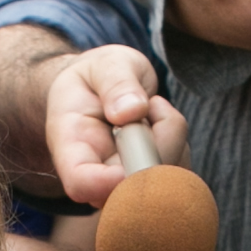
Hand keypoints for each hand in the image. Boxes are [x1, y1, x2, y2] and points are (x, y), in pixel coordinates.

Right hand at [41, 46, 190, 212]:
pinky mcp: (151, 179)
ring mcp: (124, 180)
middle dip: (155, 146)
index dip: (106, 182)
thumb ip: (116, 82)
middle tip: (151, 104)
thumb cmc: (98, 76)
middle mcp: (97, 173)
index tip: (131, 156)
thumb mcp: (104, 65)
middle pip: (131, 185)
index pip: (81, 182)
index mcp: (73, 148)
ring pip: (160, 179)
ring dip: (169, 137)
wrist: (100, 88)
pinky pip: (177, 169)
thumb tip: (132, 111)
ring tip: (149, 107)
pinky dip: (177, 140)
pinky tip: (159, 122)